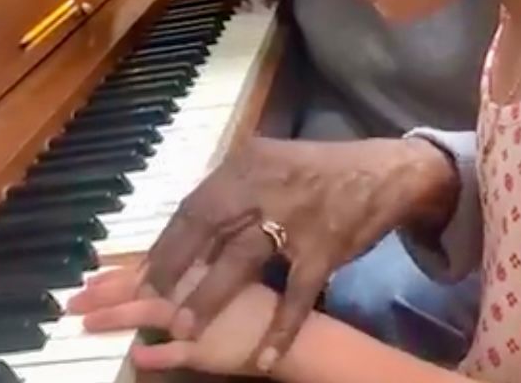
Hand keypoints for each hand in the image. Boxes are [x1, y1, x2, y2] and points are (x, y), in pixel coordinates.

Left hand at [68, 266, 282, 375]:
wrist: (291, 332)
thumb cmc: (253, 306)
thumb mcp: (219, 284)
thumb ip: (187, 281)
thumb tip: (156, 276)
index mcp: (194, 268)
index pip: (147, 268)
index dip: (117, 272)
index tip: (91, 275)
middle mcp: (191, 286)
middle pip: (139, 285)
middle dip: (104, 290)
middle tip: (73, 297)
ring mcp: (197, 316)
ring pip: (147, 311)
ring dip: (114, 317)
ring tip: (84, 320)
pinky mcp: (206, 346)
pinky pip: (174, 353)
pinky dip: (154, 356)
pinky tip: (134, 356)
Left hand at [140, 135, 457, 365]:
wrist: (382, 171)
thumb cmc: (316, 171)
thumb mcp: (269, 164)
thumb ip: (232, 191)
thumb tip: (187, 227)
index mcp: (248, 162)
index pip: (195, 205)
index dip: (166, 242)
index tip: (139, 274)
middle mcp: (266, 185)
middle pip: (208, 226)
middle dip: (173, 267)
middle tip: (147, 304)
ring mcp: (296, 217)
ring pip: (242, 259)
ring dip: (210, 296)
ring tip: (183, 331)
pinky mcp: (325, 248)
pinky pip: (297, 295)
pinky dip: (280, 329)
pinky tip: (263, 358)